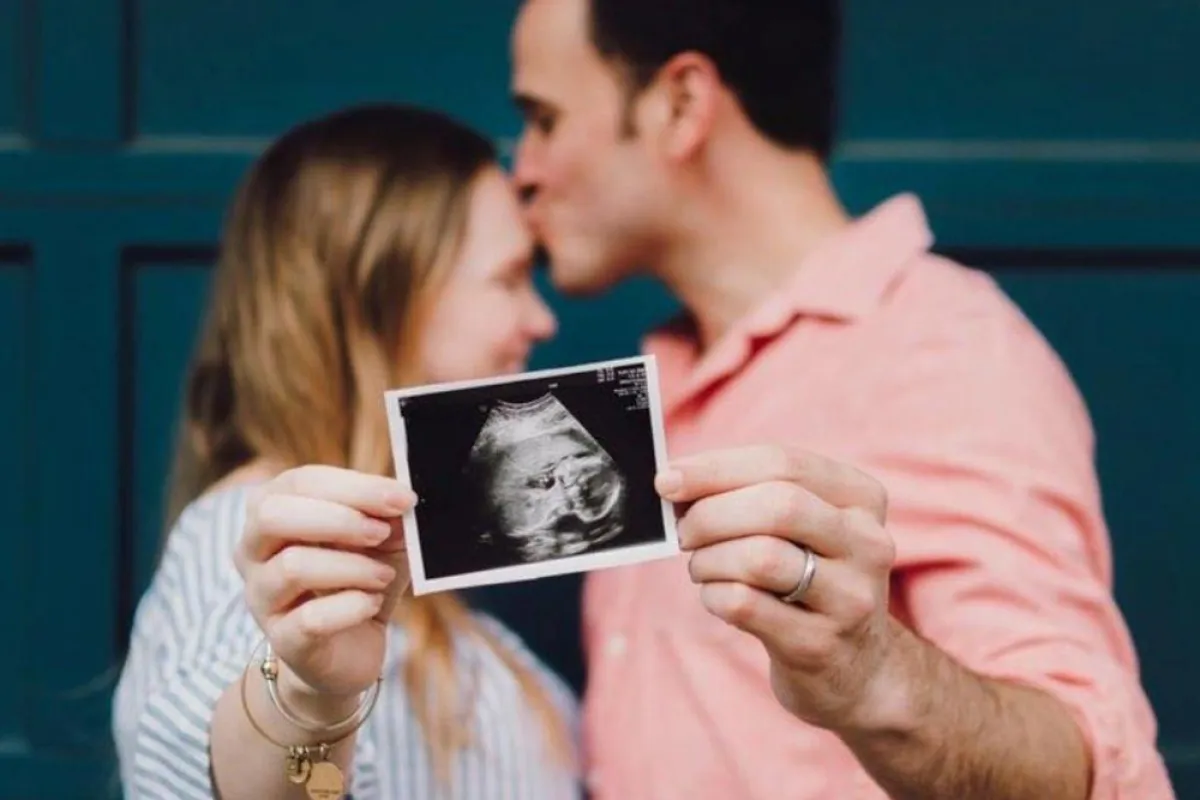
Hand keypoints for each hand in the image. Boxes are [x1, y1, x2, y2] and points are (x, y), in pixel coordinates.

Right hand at [234, 465, 414, 708]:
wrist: (350, 650)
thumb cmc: (359, 580)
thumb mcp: (382, 541)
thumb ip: (389, 518)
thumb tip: (402, 502)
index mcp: (273, 511)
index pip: (300, 482)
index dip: (354, 486)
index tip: (401, 498)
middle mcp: (253, 551)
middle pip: (273, 515)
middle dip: (338, 519)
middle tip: (382, 533)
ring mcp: (261, 597)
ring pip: (292, 566)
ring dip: (351, 566)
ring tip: (384, 576)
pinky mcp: (282, 640)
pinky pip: (310, 619)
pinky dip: (351, 606)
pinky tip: (371, 604)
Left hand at [658, 445, 898, 732]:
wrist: (856, 669)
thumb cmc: (808, 580)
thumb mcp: (802, 530)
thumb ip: (749, 494)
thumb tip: (675, 480)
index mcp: (861, 499)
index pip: (783, 463)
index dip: (716, 468)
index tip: (668, 480)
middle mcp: (867, 543)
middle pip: (778, 506)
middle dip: (711, 514)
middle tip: (684, 532)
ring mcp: (850, 597)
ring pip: (760, 557)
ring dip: (709, 559)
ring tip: (701, 567)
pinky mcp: (820, 643)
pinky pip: (745, 604)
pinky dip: (713, 595)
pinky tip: (716, 596)